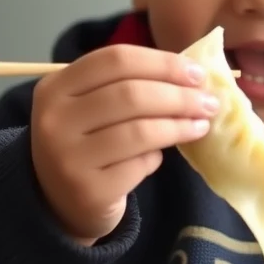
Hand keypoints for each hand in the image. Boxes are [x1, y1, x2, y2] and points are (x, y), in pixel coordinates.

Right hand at [30, 45, 218, 243]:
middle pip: (130, 94)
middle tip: (209, 102)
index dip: (162, 63)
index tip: (197, 73)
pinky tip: (162, 156)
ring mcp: (67, 157)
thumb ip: (129, 85)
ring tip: (202, 125)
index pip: (116, 59)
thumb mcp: (92, 106)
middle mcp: (54, 120)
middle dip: (179, 96)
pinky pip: (139, 165)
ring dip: (179, 125)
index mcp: (55, 87)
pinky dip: (157, 158)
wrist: (60, 205)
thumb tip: (192, 75)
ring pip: (140, 131)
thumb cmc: (88, 143)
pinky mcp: (88, 190)